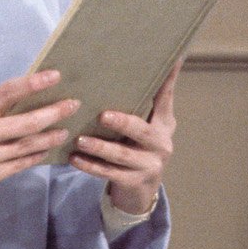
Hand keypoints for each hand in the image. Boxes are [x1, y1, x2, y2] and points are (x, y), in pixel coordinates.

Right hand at [0, 70, 78, 196]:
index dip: (33, 83)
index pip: (7, 93)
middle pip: (25, 123)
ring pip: (27, 146)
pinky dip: (36, 155)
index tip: (55, 76)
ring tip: (65, 128)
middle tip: (72, 104)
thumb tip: (27, 96)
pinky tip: (47, 148)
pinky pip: (20, 164)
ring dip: (50, 136)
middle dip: (54, 113)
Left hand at [73, 63, 179, 215]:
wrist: (141, 192)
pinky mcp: (134, 182)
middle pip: (142, 131)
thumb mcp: (146, 126)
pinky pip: (109, 173)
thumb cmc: (138, 149)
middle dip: (123, 123)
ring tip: (80, 140)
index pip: (166, 97)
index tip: (173, 57)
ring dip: (99, 147)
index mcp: (164, 124)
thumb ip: (141, 103)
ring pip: (121, 155)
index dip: (169, 78)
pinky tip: (74, 158)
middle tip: (103, 115)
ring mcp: (149, 165)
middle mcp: (161, 143)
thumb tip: (128, 66)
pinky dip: (90, 166)